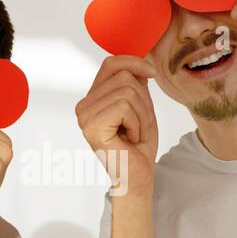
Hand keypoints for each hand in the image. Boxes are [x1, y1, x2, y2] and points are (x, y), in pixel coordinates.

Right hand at [75, 55, 158, 197]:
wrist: (137, 176)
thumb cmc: (139, 145)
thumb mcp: (141, 106)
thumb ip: (135, 84)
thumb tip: (139, 60)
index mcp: (93, 99)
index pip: (110, 63)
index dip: (134, 62)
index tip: (152, 74)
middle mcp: (84, 106)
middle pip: (123, 77)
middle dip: (143, 100)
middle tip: (140, 125)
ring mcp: (85, 116)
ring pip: (127, 91)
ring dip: (142, 114)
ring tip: (135, 133)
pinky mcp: (92, 126)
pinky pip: (125, 106)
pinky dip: (137, 123)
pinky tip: (131, 139)